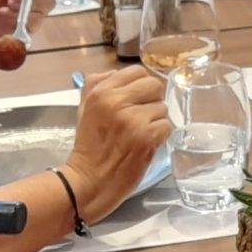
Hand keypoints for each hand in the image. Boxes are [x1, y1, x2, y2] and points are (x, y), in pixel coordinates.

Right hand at [62, 65, 171, 216]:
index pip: (137, 71)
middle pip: (154, 85)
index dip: (141, 85)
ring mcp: (133, 119)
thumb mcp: (84, 108)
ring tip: (140, 134)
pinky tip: (146, 144)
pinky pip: (167, 126)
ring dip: (155, 121)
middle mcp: (117, 101)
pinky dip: (160, 136)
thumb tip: (118, 73)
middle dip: (152, 101)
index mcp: (102, 92)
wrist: (90, 180)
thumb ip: (97, 85)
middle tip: (143, 116)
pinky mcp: (147, 137)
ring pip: (162, 108)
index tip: (137, 99)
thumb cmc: (88, 146)